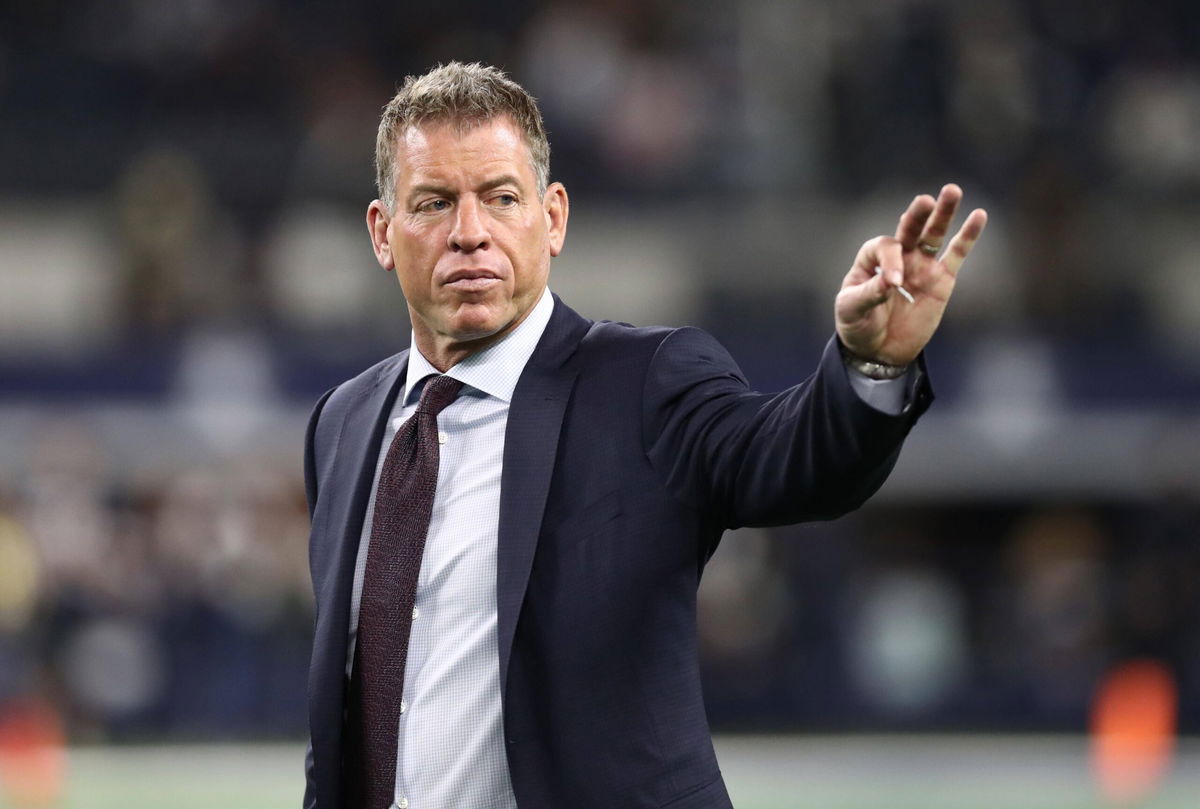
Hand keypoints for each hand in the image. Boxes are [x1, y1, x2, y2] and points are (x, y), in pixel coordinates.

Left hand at [835, 184, 987, 365]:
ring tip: (952, 191)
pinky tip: (979, 216)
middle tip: (926, 200)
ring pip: (934, 235)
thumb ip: (868, 294)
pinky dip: (967, 237)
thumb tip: (890, 282)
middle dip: (917, 214)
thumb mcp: (851, 310)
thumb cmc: (857, 326)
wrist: (876, 352)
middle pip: (909, 228)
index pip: (885, 248)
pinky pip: (956, 255)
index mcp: (871, 259)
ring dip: (943, 214)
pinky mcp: (941, 281)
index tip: (893, 285)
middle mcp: (898, 257)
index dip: (891, 261)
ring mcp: (921, 267)